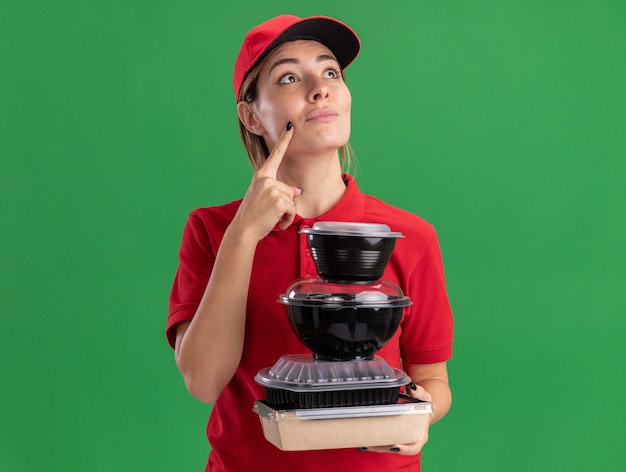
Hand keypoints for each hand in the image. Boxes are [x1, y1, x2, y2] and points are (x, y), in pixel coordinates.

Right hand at [230, 123, 302, 240]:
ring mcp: (272, 188)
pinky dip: (287, 219)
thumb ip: (279, 191)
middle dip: (285, 204)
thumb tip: (297, 191)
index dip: (284, 141)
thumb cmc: (252, 216)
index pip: (275, 155)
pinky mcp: (279, 199)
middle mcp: (266, 179)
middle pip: (288, 189)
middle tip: (269, 213)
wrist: (243, 229)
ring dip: (285, 213)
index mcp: (261, 176)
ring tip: (272, 218)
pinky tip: (277, 223)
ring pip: (291, 200)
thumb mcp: (264, 199)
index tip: (290, 127)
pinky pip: (292, 209)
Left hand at [358, 384, 431, 455]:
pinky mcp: (392, 436)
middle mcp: (410, 440)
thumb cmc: (424, 404)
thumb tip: (412, 388)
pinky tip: (363, 440)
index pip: (413, 447)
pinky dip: (373, 442)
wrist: (421, 406)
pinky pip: (383, 442)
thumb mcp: (425, 397)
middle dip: (382, 448)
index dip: (404, 449)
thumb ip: (420, 393)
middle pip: (395, 449)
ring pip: (386, 447)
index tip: (394, 446)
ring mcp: (400, 440)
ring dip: (374, 446)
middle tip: (370, 444)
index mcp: (420, 435)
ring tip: (362, 443)